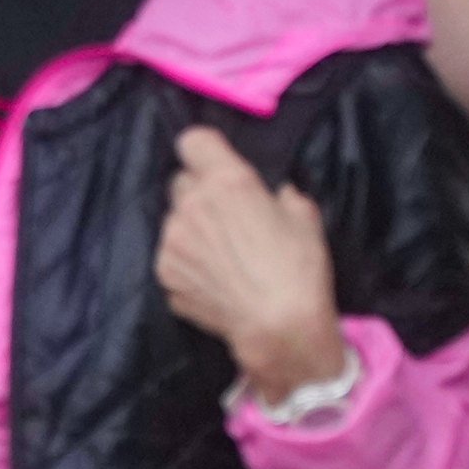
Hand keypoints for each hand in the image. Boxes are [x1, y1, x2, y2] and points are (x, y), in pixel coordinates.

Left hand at [156, 130, 345, 397]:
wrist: (279, 327)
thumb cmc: (299, 268)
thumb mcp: (304, 216)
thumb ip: (280, 195)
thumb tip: (272, 195)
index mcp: (226, 182)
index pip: (192, 141)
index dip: (204, 152)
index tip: (216, 166)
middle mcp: (191, 206)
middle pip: (180, 183)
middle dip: (198, 193)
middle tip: (224, 217)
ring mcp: (171, 243)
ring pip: (174, 223)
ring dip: (191, 231)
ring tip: (221, 257)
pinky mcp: (164, 275)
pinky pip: (172, 258)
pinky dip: (186, 264)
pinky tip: (212, 281)